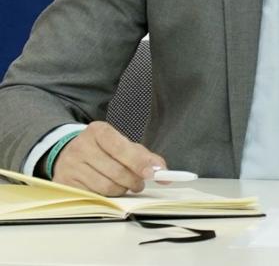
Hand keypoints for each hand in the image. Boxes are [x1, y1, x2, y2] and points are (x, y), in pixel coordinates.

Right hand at [51, 122, 165, 196]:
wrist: (69, 152)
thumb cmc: (103, 149)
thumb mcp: (124, 145)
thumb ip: (146, 157)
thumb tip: (164, 172)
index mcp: (98, 131)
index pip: (122, 149)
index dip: (138, 163)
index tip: (151, 173)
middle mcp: (81, 146)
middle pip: (116, 171)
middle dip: (133, 181)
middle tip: (139, 183)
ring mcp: (70, 165)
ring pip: (105, 186)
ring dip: (121, 190)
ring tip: (124, 185)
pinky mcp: (65, 182)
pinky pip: (93, 195)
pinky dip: (106, 196)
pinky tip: (108, 189)